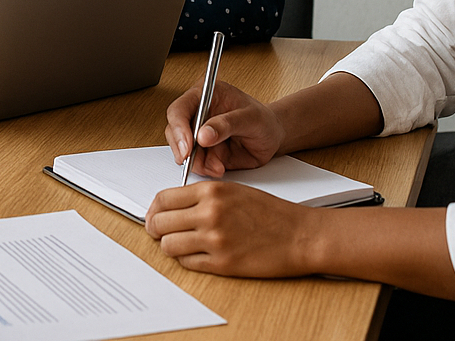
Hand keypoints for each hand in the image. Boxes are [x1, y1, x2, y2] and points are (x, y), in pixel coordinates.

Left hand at [146, 180, 317, 277]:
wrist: (300, 235)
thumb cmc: (270, 213)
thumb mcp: (233, 190)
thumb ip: (201, 196)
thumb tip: (171, 207)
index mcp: (211, 191)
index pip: (163, 199)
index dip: (154, 210)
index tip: (155, 216)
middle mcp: (209, 213)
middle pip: (159, 223)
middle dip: (157, 229)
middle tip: (161, 233)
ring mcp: (215, 239)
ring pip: (168, 246)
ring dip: (171, 247)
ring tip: (182, 245)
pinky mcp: (222, 263)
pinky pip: (188, 263)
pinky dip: (188, 260)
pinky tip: (199, 255)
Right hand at [165, 79, 284, 176]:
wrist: (272, 138)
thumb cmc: (263, 120)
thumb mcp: (251, 118)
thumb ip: (227, 124)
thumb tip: (203, 135)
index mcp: (205, 94)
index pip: (180, 109)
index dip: (179, 128)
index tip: (188, 146)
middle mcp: (197, 112)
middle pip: (175, 131)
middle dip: (185, 150)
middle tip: (199, 162)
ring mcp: (197, 133)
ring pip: (182, 150)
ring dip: (198, 162)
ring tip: (218, 166)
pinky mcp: (202, 150)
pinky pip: (195, 162)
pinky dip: (205, 169)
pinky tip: (219, 168)